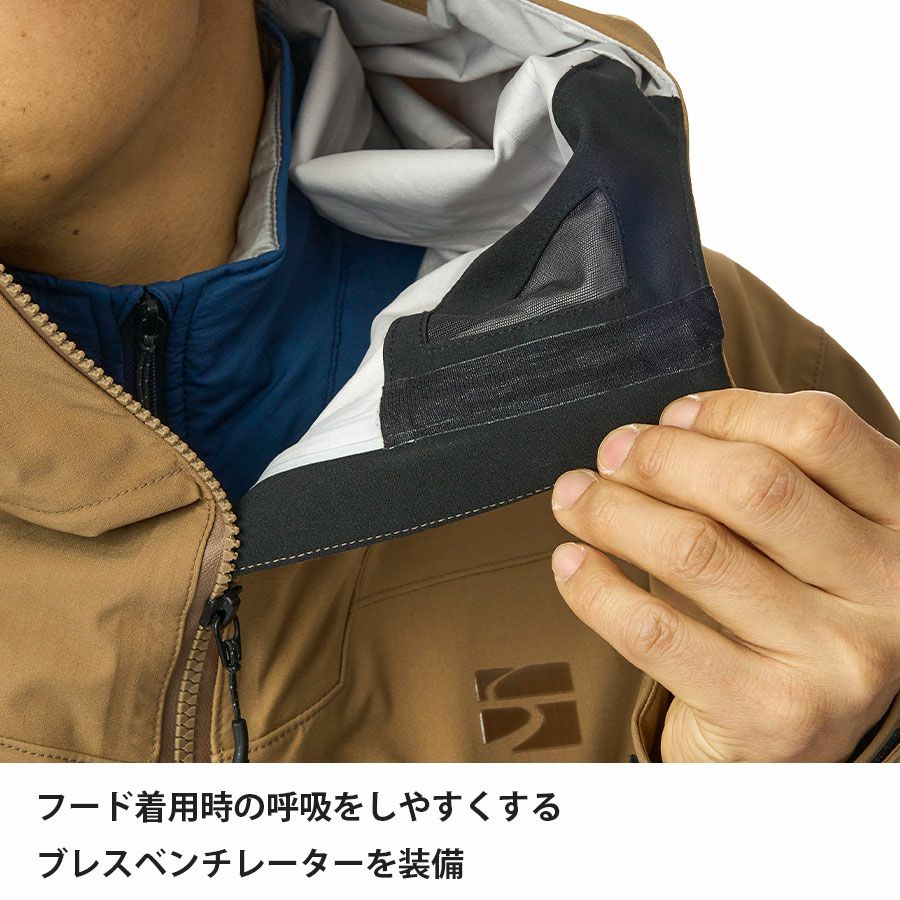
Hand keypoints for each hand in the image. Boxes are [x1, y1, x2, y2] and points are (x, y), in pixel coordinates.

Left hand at [550, 389, 899, 760]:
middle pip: (754, 485)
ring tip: (575, 500)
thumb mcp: (808, 545)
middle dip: (659, 458)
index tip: (669, 417)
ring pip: (696, 550)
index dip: (728, 411)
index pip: (818, 431)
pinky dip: (595, 587)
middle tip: (609, 456)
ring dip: (613, 512)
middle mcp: (888, 590)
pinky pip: (656, 630)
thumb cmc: (792, 621)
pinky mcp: (772, 713)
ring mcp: (836, 657)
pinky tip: (572, 565)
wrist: (793, 746)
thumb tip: (655, 434)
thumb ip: (763, 484)